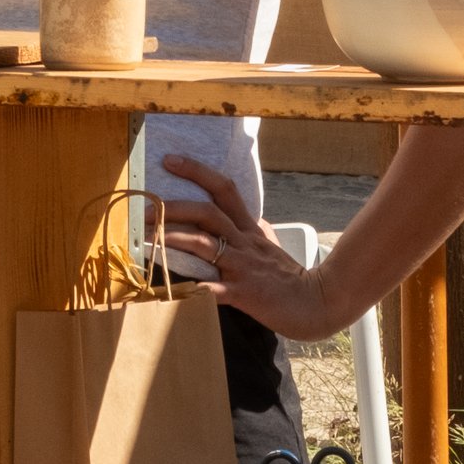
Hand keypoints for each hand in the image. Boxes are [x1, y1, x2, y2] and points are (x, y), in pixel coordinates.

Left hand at [151, 153, 339, 341]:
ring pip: (205, 244)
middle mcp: (244, 242)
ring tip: (148, 239)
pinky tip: (175, 291)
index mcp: (249, 229)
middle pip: (207, 212)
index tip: (169, 160)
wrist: (318, 302)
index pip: (224, 189)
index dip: (196, 171)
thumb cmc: (292, 277)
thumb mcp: (273, 246)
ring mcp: (243, 267)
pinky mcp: (244, 293)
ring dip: (174, 239)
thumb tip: (254, 220)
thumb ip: (259, 232)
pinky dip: (195, 289)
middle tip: (145, 210)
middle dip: (174, 208)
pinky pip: (215, 290)